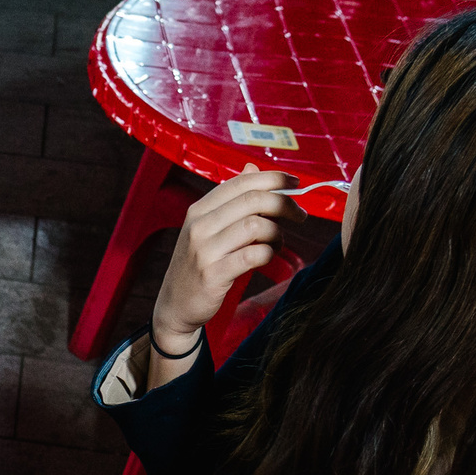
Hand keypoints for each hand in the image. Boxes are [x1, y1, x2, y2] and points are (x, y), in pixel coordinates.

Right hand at [148, 167, 294, 372]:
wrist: (175, 305)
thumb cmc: (198, 264)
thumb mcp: (207, 227)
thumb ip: (230, 199)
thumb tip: (252, 168)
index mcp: (199, 209)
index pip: (242, 182)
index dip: (274, 178)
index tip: (295, 183)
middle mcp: (199, 226)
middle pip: (253, 200)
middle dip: (285, 203)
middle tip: (300, 215)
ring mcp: (204, 250)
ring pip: (256, 226)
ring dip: (277, 233)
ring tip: (278, 243)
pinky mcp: (213, 275)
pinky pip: (253, 255)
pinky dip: (269, 254)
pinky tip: (268, 257)